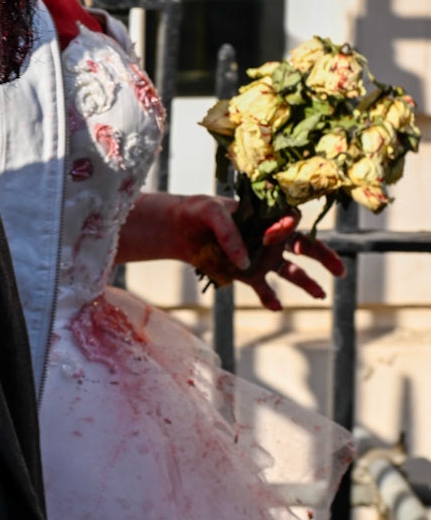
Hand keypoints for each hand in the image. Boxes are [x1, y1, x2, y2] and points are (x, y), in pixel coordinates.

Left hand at [115, 192, 343, 309]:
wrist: (179, 229)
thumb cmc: (198, 213)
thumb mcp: (210, 212)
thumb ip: (229, 232)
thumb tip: (244, 262)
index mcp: (266, 216)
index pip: (291, 220)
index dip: (289, 226)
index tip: (275, 232)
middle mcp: (269, 238)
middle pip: (304, 246)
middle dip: (323, 257)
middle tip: (340, 271)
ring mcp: (260, 257)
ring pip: (291, 271)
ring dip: (306, 283)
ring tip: (320, 296)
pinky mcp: (246, 274)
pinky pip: (263, 288)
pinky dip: (269, 298)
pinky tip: (275, 307)